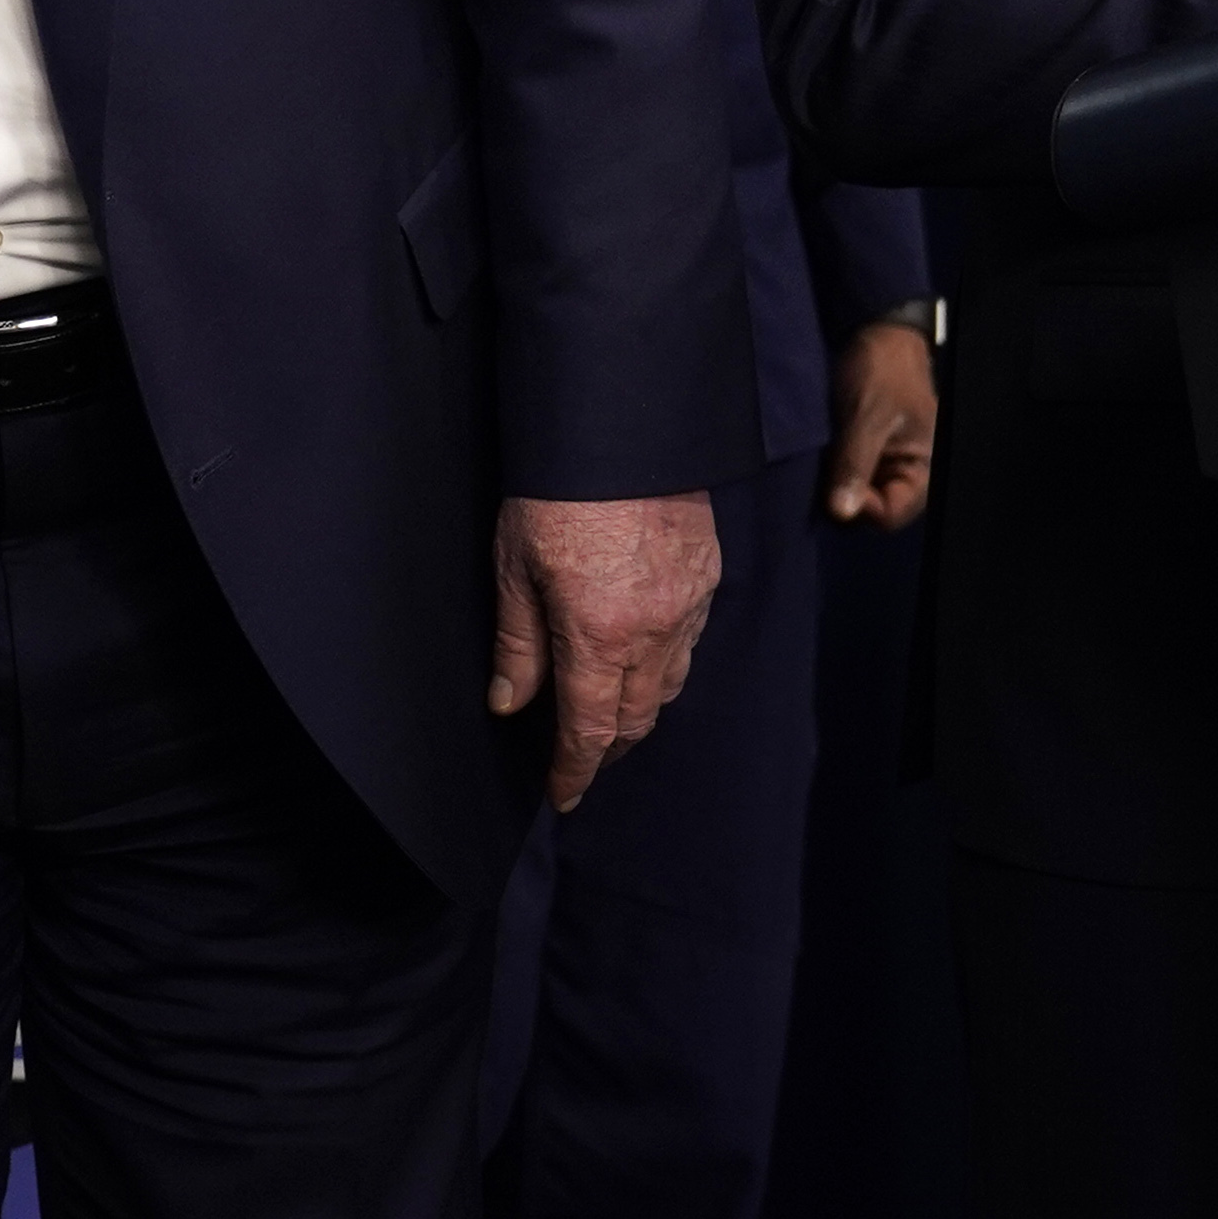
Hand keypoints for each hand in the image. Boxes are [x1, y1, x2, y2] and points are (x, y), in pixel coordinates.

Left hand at [491, 492, 719, 810]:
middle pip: (636, 719)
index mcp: (599, 636)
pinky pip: (690, 643)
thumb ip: (517, 643)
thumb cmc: (557, 489)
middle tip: (581, 759)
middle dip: (607, 748)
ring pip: (670, 686)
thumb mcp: (515, 566)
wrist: (625, 424)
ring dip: (639, 711)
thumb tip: (509, 704)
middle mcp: (653, 631)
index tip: (562, 794)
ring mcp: (688, 605)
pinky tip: (644, 656)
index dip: (574, 771)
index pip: (590, 731)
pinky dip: (666, 665)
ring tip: (610, 714)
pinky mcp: (708, 576)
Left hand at [823, 322, 936, 528]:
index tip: (833, 489)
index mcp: (921, 469)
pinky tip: (816, 458)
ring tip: (818, 462)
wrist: (876, 335)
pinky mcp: (862, 454)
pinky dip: (830, 472)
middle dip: (844, 498)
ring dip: (833, 485)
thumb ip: (855, 465)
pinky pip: (844, 477)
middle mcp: (904, 474)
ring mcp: (882, 465)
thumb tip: (841, 513)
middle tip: (821, 473)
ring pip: (854, 495)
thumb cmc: (881, 372)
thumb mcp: (867, 417)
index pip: (891, 514)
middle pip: (872, 511)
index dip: (862, 509)